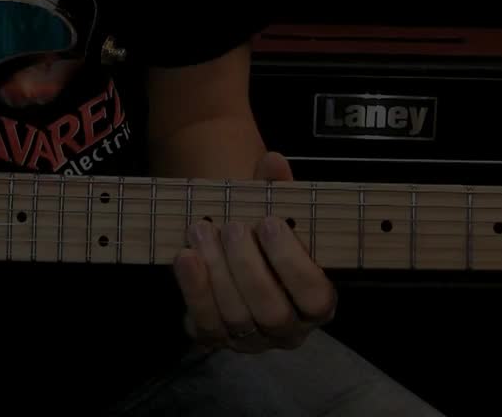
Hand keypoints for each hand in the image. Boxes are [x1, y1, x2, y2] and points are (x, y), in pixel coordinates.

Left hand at [173, 151, 336, 352]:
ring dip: (217, 272)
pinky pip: (205, 324)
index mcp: (316, 302)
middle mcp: (287, 329)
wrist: (228, 249)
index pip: (316, 297)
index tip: (271, 223)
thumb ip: (277, 189)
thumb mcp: (273, 209)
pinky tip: (185, 257)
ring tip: (202, 230)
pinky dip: (194, 289)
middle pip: (272, 313)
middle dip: (249, 268)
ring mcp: (251, 339)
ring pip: (236, 319)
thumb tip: (272, 162)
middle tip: (232, 227)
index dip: (293, 263)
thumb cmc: (262, 233)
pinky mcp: (215, 338)